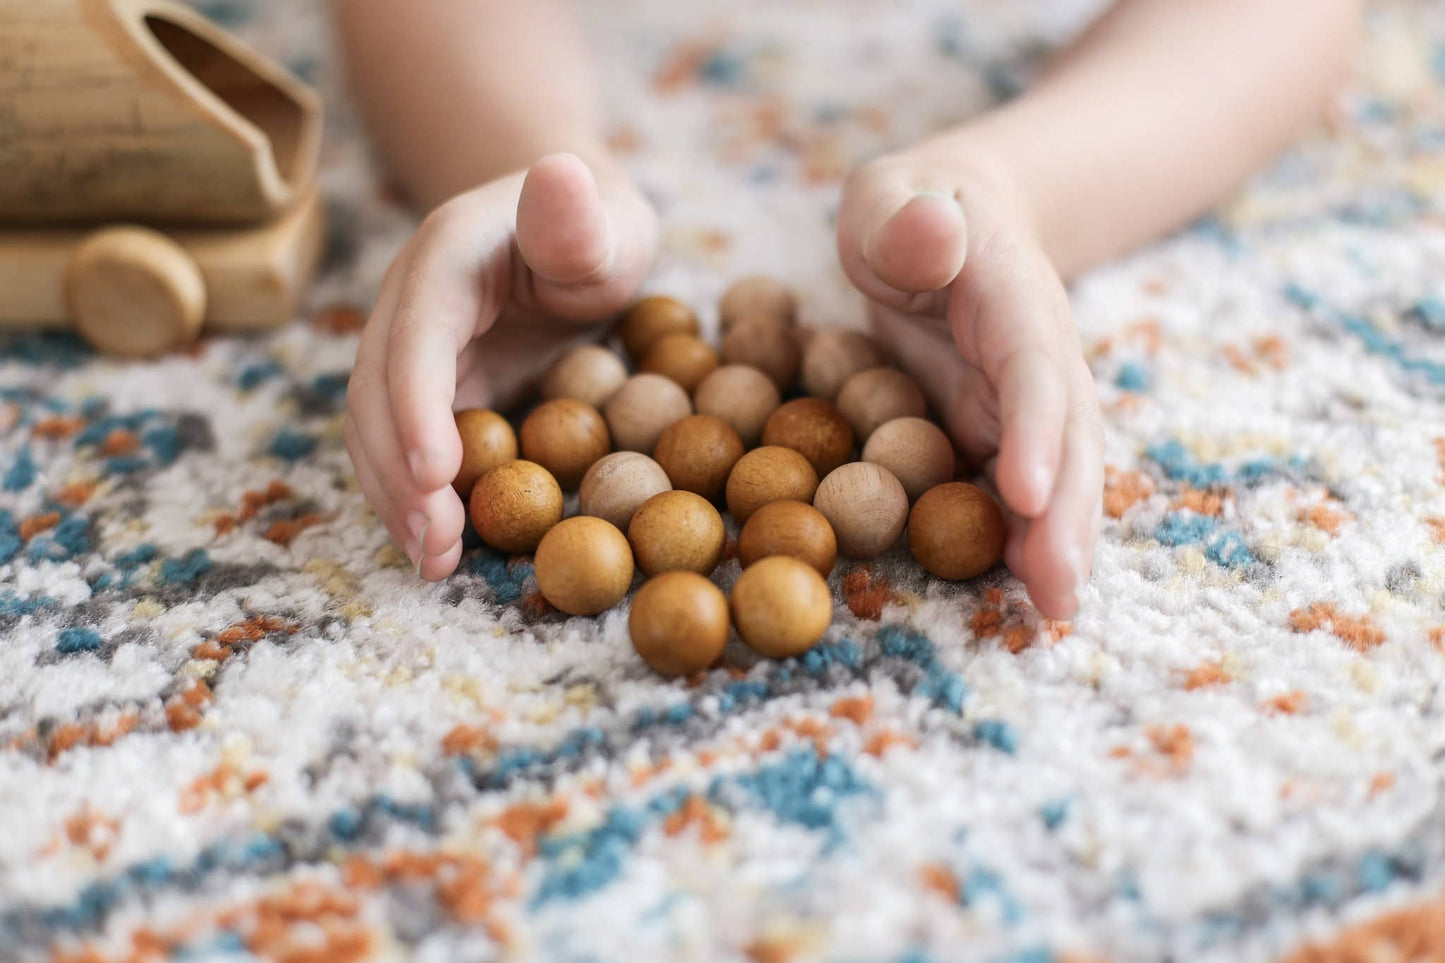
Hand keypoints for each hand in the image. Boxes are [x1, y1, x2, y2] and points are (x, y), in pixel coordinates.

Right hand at [345, 153, 658, 578]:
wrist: (567, 232)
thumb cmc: (598, 229)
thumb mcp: (605, 221)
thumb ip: (578, 217)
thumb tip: (559, 173)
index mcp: (444, 261)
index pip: (417, 334)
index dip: (418, 405)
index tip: (438, 474)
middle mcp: (408, 308)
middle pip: (378, 393)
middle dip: (400, 473)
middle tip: (437, 545)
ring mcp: (408, 353)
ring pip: (376, 431)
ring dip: (397, 500)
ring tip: (434, 564)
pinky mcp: (426, 394)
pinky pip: (404, 448)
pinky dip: (413, 500)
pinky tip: (438, 550)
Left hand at [837, 142, 1102, 618]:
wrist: (945, 222)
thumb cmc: (905, 210)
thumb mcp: (886, 195)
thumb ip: (902, 213)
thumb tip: (933, 228)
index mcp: (1012, 298)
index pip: (1033, 365)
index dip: (1033, 428)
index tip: (1025, 493)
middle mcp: (1037, 358)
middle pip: (1064, 438)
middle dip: (1065, 515)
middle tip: (1058, 592)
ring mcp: (1025, 402)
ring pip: (1055, 476)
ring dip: (1057, 542)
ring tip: (1054, 610)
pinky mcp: (1002, 433)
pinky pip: (1017, 489)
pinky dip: (1024, 539)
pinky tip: (1020, 594)